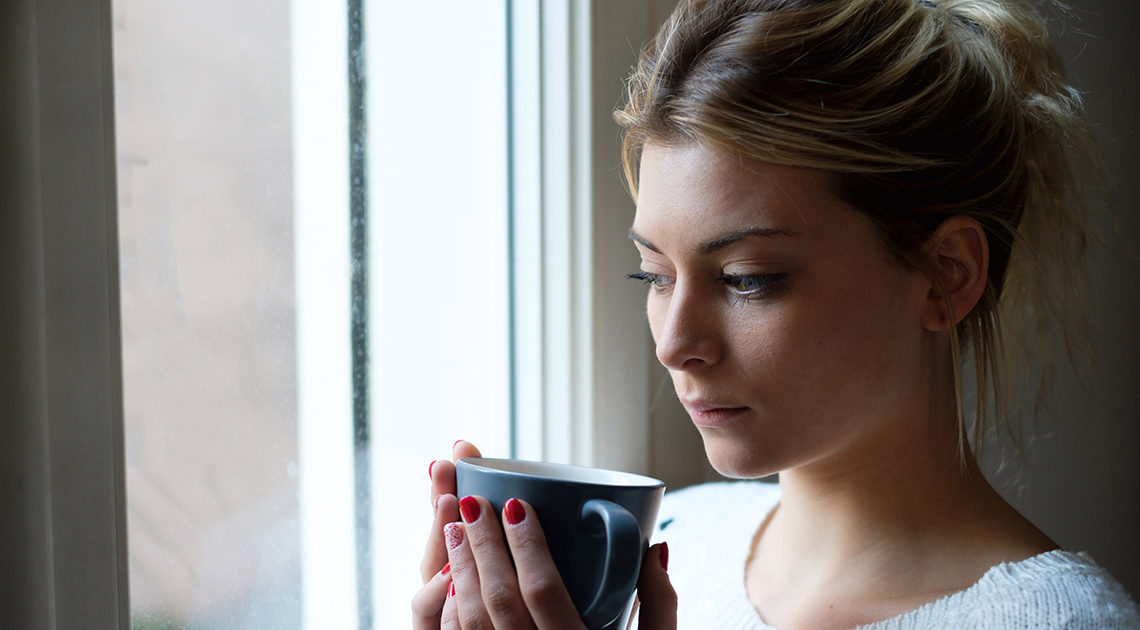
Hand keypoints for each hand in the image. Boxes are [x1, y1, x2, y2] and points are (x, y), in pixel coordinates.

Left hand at [411, 441, 676, 628]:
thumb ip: (662, 604)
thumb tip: (655, 546)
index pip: (542, 591)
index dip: (525, 545)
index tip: (515, 504)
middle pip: (497, 601)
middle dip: (480, 546)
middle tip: (471, 503)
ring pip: (469, 624)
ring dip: (457, 571)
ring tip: (453, 529)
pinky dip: (448, 612)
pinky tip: (448, 582)